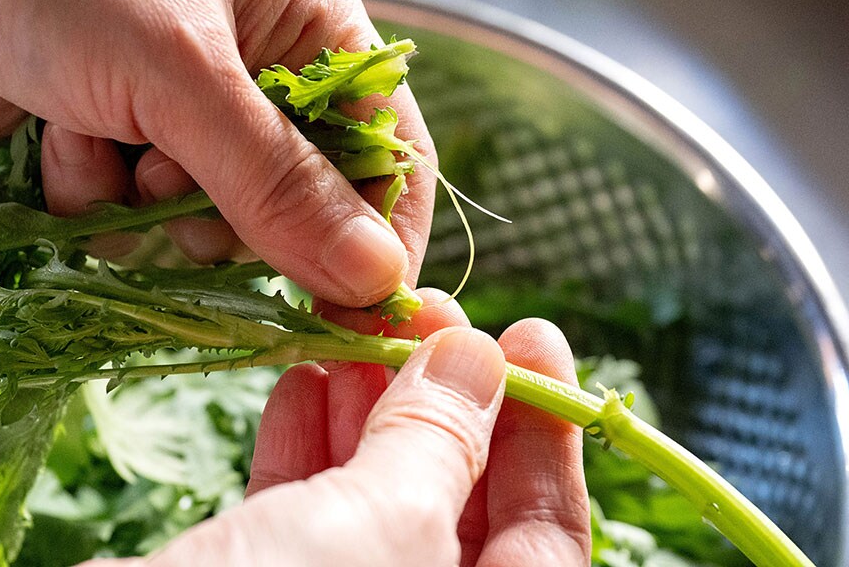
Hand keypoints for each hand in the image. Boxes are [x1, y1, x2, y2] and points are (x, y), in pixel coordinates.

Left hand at [0, 0, 435, 305]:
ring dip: (155, 203)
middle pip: (300, 205)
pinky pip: (139, 222)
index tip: (365, 309)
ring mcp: (187, 119)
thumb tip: (373, 276)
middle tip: (186, 180)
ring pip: (214, 224)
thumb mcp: (179, 68)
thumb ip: (277, 178)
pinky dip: (97, 198)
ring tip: (105, 134)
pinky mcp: (120, 149)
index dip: (384, 234)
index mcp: (310, 32)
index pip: (388, 152)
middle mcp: (259, 82)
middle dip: (240, 213)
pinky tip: (60, 139)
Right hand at [83, 289, 590, 565]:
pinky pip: (300, 515)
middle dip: (447, 402)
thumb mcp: (385, 526)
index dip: (546, 431)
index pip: (548, 534)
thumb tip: (477, 357)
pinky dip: (304, 446)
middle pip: (461, 506)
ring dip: (369, 410)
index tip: (532, 336)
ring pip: (375, 501)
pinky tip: (302, 378)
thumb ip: (440, 443)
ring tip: (361, 330)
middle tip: (431, 313)